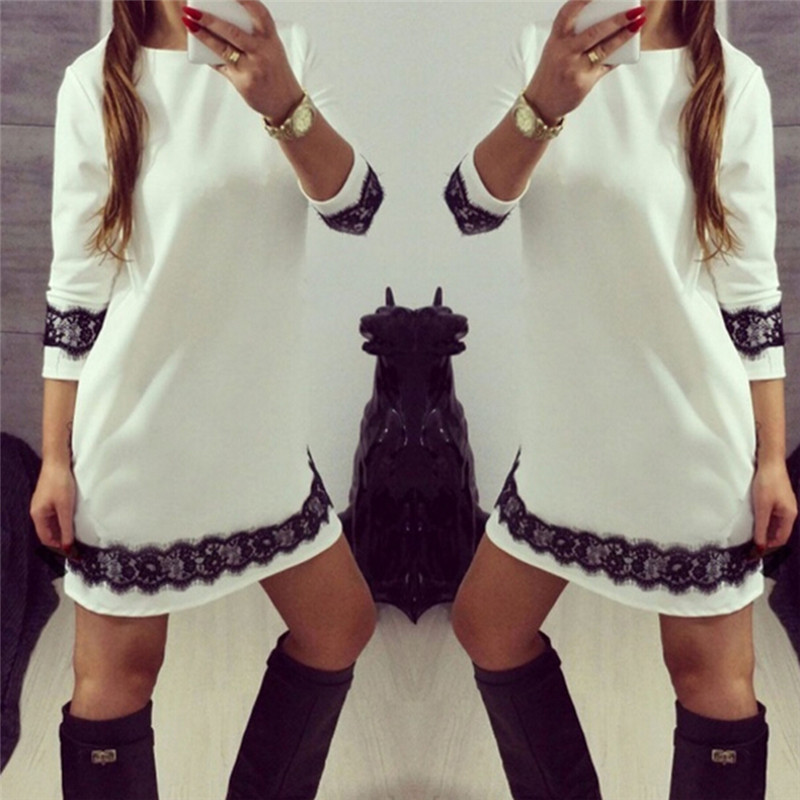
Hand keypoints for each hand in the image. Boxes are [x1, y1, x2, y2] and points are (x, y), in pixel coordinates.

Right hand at [30, 461, 76, 557]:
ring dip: (62, 530)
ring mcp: (43, 505)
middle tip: (77, 546)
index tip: (72, 553)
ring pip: (52, 524)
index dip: (58, 547)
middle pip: (49, 532)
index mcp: (38, 515)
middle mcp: (38, 512)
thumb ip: (66, 527)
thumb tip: (67, 546)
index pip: (46, 538)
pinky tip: (73, 521)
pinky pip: (55, 515)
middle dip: (61, 540)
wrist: (57, 462)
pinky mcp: (50, 499)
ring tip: (77, 536)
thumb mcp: (65, 507)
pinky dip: (63, 521)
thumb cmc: (59, 482)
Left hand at [182, 1, 303, 122]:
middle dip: (210, 19)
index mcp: (271, 38)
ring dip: (203, 35)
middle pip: (232, 31)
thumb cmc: (275, 71)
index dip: (245, 0)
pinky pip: (221, 66)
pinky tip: (198, 49)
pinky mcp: (243, 82)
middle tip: (192, 9)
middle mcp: (262, 51)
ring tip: (189, 24)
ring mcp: (252, 68)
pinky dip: (209, 57)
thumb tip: (222, 23)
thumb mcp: (271, 49)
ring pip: (222, 48)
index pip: (259, 12)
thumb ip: (253, 36)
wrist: (286, 103)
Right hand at [526, 0, 645, 123]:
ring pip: (604, 49)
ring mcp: (574, 68)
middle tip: (634, 10)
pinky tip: (629, 49)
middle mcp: (564, 52)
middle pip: (594, 32)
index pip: (567, 13)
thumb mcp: (556, 50)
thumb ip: (575, 37)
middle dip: (617, 19)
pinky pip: (606, 66)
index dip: (582, 0)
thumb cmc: (553, 71)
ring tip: (638, 24)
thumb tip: (607, 23)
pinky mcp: (583, 82)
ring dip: (624, 36)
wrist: (541, 103)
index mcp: (555, 39)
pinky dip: (618, 56)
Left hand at [751, 459, 796, 556]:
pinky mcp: (777, 500)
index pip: (781, 538)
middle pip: (778, 533)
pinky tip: (754, 523)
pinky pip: (772, 516)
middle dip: (766, 541)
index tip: (755, 553)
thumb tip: (760, 545)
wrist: (769, 462)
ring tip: (751, 537)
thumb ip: (761, 526)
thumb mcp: (762, 507)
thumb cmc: (768, 482)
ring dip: (764, 532)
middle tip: (751, 548)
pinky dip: (764, 522)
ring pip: (775, 525)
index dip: (769, 547)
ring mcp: (784, 506)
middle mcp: (789, 512)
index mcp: (789, 515)